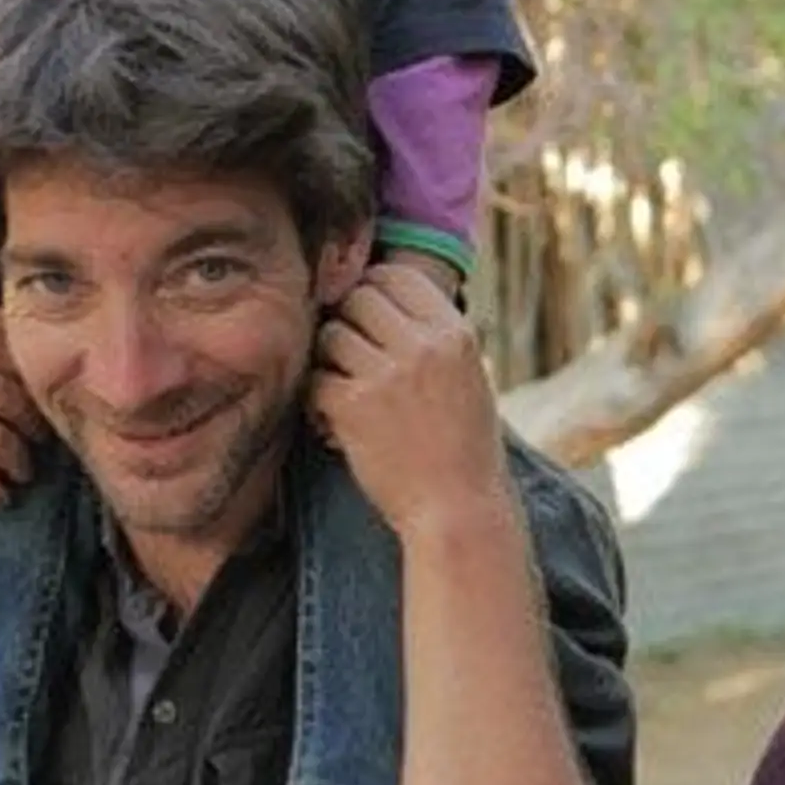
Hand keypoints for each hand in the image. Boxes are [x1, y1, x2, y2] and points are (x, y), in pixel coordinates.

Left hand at [309, 266, 506, 540]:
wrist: (459, 509)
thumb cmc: (464, 447)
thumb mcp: (469, 376)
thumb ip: (434, 337)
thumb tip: (383, 296)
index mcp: (455, 333)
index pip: (397, 275)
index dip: (374, 289)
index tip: (369, 317)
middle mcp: (423, 346)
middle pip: (358, 298)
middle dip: (348, 324)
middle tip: (353, 359)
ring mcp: (387, 375)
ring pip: (331, 335)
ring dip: (330, 361)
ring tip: (347, 393)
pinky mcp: (353, 407)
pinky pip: (315, 380)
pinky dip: (318, 402)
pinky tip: (336, 425)